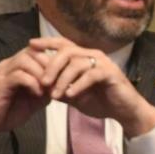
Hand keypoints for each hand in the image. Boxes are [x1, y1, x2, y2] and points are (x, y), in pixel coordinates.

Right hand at [0, 46, 52, 147]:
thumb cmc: (8, 111)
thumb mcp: (34, 100)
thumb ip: (46, 90)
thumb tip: (62, 85)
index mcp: (17, 66)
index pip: (37, 51)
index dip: (53, 59)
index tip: (65, 74)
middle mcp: (9, 64)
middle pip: (33, 51)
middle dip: (50, 64)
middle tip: (59, 80)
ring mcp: (3, 72)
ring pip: (26, 60)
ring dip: (41, 73)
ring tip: (49, 87)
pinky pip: (19, 75)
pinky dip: (32, 83)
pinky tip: (38, 93)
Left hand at [28, 37, 154, 135]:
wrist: (124, 111)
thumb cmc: (101, 101)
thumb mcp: (75, 95)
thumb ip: (60, 88)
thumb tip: (40, 86)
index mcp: (84, 57)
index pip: (63, 44)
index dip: (47, 42)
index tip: (30, 45)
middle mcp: (93, 55)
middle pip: (67, 51)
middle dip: (52, 66)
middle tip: (42, 82)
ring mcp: (103, 63)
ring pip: (77, 63)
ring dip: (63, 79)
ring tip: (54, 95)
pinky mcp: (110, 73)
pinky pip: (90, 75)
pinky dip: (78, 85)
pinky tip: (70, 95)